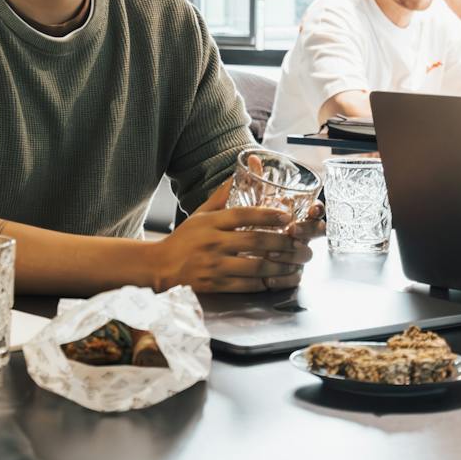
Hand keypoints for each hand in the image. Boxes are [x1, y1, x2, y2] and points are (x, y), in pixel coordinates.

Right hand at [145, 179, 316, 293]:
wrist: (160, 267)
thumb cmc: (184, 239)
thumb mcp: (200, 214)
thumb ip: (222, 197)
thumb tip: (240, 174)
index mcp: (210, 222)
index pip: (242, 214)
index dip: (267, 214)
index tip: (286, 215)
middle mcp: (213, 243)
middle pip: (254, 241)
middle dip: (283, 242)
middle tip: (301, 243)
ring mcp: (214, 266)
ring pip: (255, 266)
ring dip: (280, 266)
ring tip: (296, 263)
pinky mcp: (215, 285)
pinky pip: (247, 285)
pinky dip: (266, 283)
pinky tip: (279, 279)